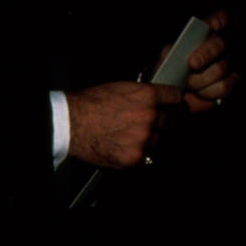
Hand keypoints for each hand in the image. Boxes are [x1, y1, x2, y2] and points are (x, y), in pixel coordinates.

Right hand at [67, 81, 181, 168]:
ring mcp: (144, 139)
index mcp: (147, 96)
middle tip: (144, 122)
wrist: (70, 124)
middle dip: (160, 122)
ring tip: (130, 135)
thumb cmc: (88, 104)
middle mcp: (150, 117)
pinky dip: (139, 153)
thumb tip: (155, 100)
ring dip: (150, 139)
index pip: (176, 98)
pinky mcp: (135, 157)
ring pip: (160, 140)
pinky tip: (125, 145)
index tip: (170, 105)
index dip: (171, 102)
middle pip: (170, 121)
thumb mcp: (118, 88)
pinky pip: (148, 156)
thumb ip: (141, 95)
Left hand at [177, 10, 238, 112]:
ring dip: (201, 79)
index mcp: (203, 35)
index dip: (218, 19)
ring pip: (221, 68)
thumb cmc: (170, 71)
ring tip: (188, 84)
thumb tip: (174, 51)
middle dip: (205, 54)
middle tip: (192, 64)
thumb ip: (169, 52)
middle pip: (220, 44)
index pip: (217, 19)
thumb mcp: (165, 59)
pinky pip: (225, 86)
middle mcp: (219, 46)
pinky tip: (198, 92)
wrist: (173, 93)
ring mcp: (229, 63)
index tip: (214, 24)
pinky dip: (208, 91)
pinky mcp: (232, 81)